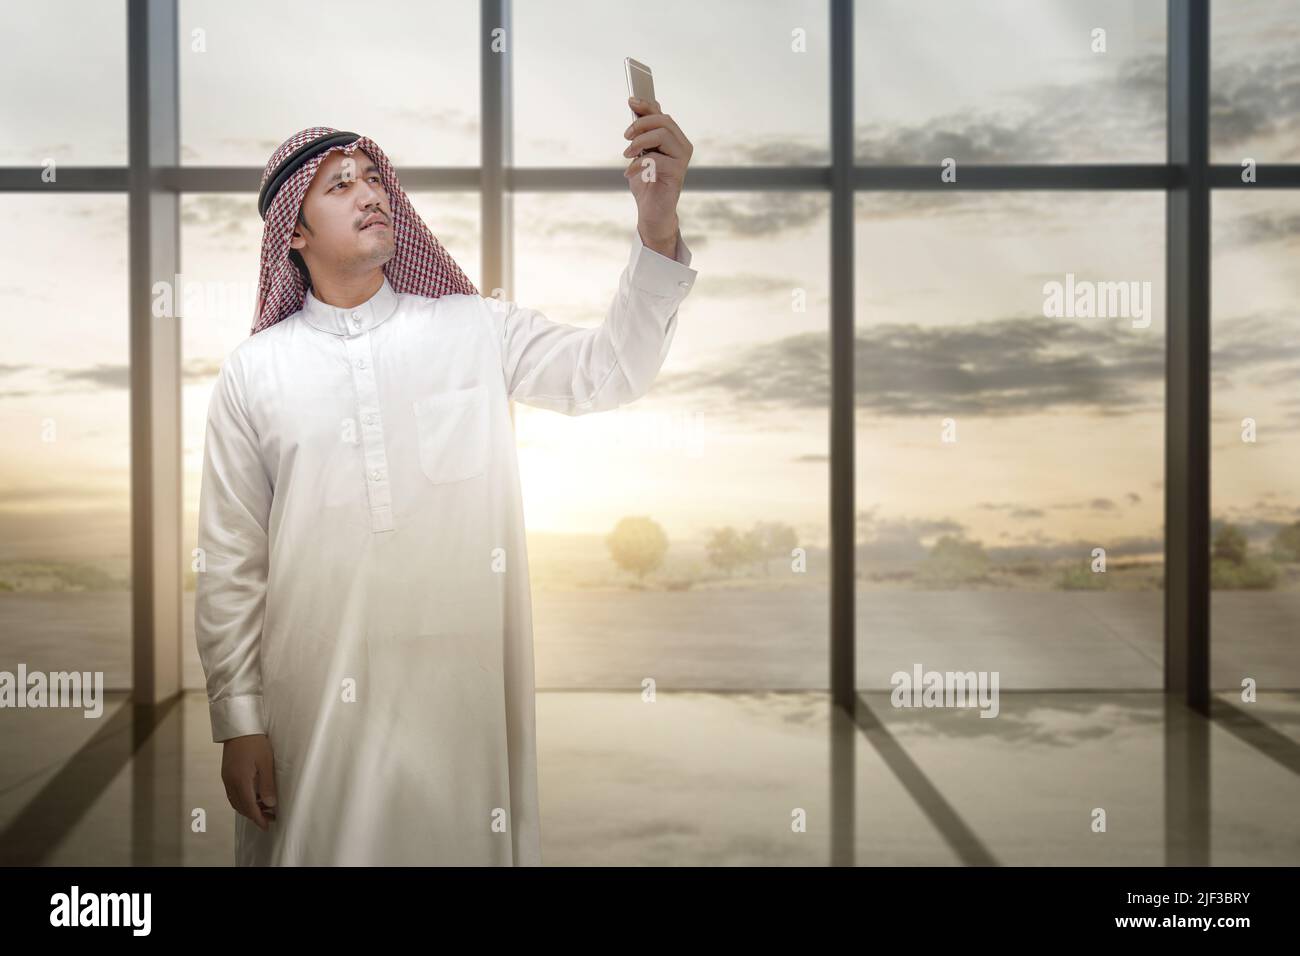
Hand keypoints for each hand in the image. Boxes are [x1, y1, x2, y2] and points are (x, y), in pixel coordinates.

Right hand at [222, 733, 277, 830]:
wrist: (239, 727)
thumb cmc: (255, 742)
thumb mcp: (266, 762)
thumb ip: (267, 785)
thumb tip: (270, 804)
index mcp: (240, 781)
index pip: (249, 806)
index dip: (258, 818)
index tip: (267, 826)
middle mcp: (230, 782)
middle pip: (241, 806)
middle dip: (254, 815)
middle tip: (270, 818)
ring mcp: (226, 778)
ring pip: (235, 801)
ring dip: (248, 808)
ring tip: (264, 808)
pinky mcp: (226, 774)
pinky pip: (233, 794)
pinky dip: (243, 800)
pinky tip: (253, 797)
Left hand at [622, 96, 691, 255]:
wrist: (652, 211)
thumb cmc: (647, 182)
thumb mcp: (641, 153)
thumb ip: (643, 133)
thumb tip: (638, 108)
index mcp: (674, 138)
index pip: (662, 115)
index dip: (646, 105)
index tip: (630, 101)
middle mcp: (682, 146)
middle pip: (663, 120)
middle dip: (640, 124)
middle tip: (625, 136)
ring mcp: (682, 159)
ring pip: (662, 135)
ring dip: (639, 142)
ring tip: (627, 154)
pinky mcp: (678, 172)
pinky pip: (656, 158)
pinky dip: (638, 164)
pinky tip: (629, 173)